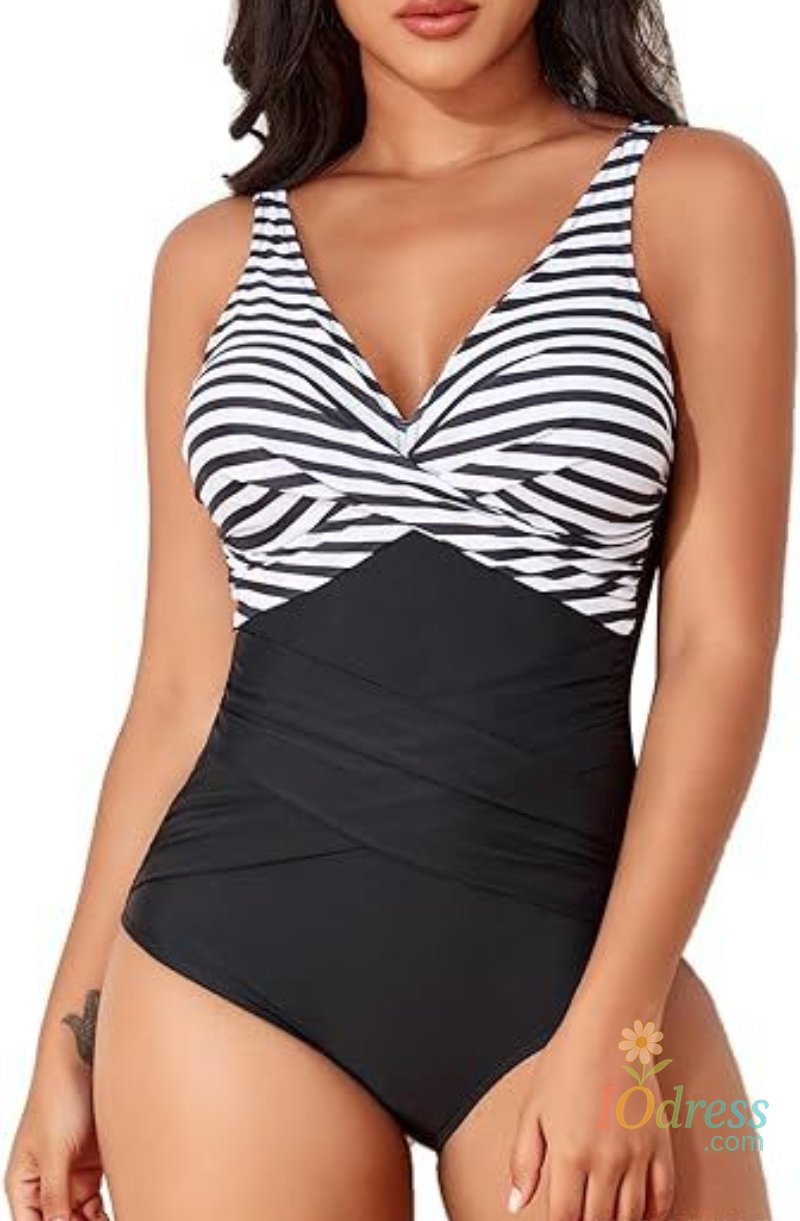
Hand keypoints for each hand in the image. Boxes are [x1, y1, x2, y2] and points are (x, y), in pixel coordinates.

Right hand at [4, 1052, 109, 1220]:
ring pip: (81, 1218)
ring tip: (124, 1219)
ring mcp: (69, 1176)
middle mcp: (45, 1184)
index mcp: (23, 1183)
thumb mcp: (54, 1149)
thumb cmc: (58, 1096)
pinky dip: (108, 1213)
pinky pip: (98, 1203)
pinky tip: (126, 1212)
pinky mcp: (92, 1166)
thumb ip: (54, 1193)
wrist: (82, 1058)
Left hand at [506, 1022, 674, 1220]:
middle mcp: (605, 1161)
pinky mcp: (660, 1145)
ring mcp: (637, 1155)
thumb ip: (524, 1161)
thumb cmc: (566, 1064)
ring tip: (605, 1218)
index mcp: (569, 1153)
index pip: (565, 1218)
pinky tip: (642, 1216)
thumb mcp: (533, 1109)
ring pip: (631, 1216)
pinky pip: (663, 1196)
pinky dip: (654, 1215)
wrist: (611, 1031)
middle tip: (581, 1217)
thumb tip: (515, 1204)